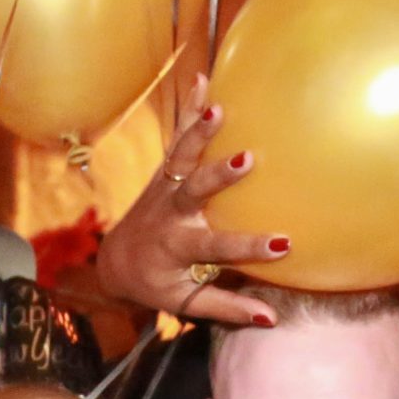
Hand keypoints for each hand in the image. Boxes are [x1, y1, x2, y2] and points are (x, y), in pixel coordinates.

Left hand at [93, 75, 288, 325]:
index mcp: (179, 248)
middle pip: (193, 191)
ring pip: (181, 157)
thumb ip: (227, 308)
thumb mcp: (185, 304)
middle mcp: (170, 214)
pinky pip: (178, 138)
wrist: (116, 260)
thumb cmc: (156, 284)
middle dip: (218, 177)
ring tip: (219, 108)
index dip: (248, 246)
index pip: (217, 248)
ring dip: (199, 132)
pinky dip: (189, 110)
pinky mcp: (164, 171)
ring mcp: (165, 187)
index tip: (283, 243)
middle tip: (245, 161)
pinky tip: (204, 80)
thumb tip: (271, 318)